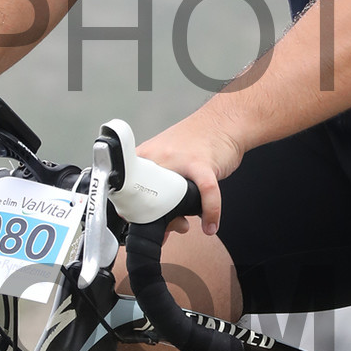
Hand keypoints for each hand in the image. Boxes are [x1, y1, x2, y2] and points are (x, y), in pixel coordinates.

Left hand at [137, 110, 243, 238]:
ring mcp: (182, 160)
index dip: (132, 212)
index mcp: (147, 156)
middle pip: (147, 198)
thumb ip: (160, 185)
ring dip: (177, 221)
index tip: (140, 223)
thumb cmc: (197, 142)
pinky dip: (210, 213)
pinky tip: (210, 225)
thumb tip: (156, 221)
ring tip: (183, 227)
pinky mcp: (204, 164)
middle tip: (165, 228)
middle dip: (155, 221)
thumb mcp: (169, 160)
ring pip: (172, 199)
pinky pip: (206, 193)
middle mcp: (160, 157)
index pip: (127, 189)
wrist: (223, 121)